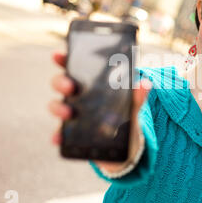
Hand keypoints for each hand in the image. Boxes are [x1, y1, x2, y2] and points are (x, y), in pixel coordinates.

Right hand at [48, 51, 151, 171]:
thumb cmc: (127, 119)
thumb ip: (138, 97)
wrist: (128, 147)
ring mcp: (72, 115)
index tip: (58, 55)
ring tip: (68, 113)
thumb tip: (145, 83)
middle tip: (70, 87)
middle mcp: (77, 96)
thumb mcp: (134, 107)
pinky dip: (57, 135)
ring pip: (56, 106)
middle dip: (61, 82)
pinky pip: (60, 134)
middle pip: (61, 84)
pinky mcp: (71, 135)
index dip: (63, 59)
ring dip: (58, 108)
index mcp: (91, 83)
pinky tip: (59, 138)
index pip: (74, 66)